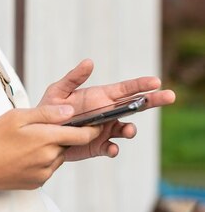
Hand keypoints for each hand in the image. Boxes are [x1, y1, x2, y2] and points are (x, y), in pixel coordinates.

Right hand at [0, 105, 102, 190]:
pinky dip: (42, 159)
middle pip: (69, 145)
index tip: (97, 121)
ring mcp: (44, 173)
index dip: (92, 128)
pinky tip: (24, 154)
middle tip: (47, 127)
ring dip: (52, 147)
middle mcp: (49, 158)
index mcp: (46, 139)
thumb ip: (46, 114)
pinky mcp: (37, 183)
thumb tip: (70, 111)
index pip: (81, 135)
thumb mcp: (17, 117)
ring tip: (30, 141)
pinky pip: (48, 167)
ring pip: (58, 156)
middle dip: (65, 135)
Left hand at [38, 59, 175, 160]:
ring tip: (128, 130)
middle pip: (135, 106)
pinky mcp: (98, 146)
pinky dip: (113, 148)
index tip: (156, 82)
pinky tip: (111, 148)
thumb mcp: (59, 90)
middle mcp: (107, 112)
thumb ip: (73, 78)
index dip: (141, 85)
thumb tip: (89, 62)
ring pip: (125, 128)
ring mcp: (105, 130)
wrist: (42, 133)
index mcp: (101, 96)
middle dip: (153, 101)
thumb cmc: (50, 107)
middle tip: (169, 97)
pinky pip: (111, 148)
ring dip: (130, 129)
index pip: (126, 89)